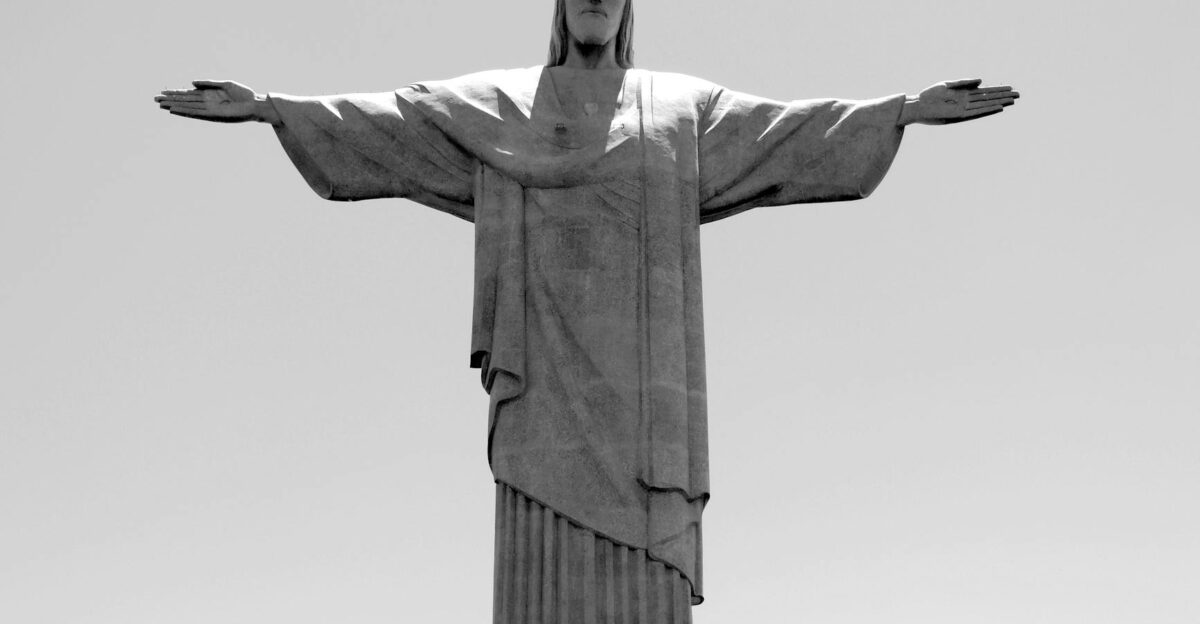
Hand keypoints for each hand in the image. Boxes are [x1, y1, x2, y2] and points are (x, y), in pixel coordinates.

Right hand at [154, 80, 268, 122]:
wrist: (255, 103)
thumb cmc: (243, 94)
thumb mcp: (225, 84)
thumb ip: (208, 83)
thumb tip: (191, 83)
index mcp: (209, 94)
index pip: (188, 94)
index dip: (176, 93)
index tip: (163, 92)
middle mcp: (206, 102)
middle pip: (184, 101)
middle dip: (170, 100)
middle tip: (155, 99)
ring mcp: (209, 109)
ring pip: (187, 107)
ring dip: (174, 105)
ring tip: (161, 104)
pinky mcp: (213, 115)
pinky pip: (196, 113)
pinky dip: (185, 111)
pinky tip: (175, 110)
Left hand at [904, 79, 1019, 124]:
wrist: (916, 105)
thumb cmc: (929, 95)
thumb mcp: (947, 85)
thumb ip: (964, 82)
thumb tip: (982, 81)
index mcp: (963, 94)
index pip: (985, 92)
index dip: (998, 90)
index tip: (1010, 88)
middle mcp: (966, 102)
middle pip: (989, 98)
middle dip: (1003, 96)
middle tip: (1019, 95)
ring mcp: (964, 108)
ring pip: (985, 105)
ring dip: (999, 103)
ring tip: (1012, 101)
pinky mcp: (959, 115)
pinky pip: (976, 112)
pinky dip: (987, 110)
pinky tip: (998, 107)